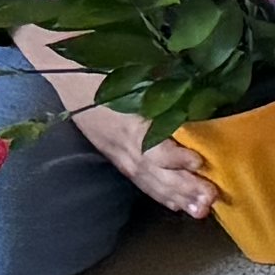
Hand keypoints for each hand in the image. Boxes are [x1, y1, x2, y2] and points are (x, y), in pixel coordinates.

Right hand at [21, 33, 215, 217]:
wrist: (65, 68)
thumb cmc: (105, 63)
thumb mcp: (135, 67)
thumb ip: (166, 81)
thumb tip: (203, 89)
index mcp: (125, 120)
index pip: (150, 145)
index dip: (173, 156)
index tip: (198, 160)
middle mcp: (119, 141)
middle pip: (153, 170)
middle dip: (182, 187)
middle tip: (210, 200)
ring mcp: (116, 150)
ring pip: (147, 179)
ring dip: (175, 197)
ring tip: (201, 211)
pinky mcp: (114, 154)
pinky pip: (138, 178)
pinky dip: (158, 193)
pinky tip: (178, 206)